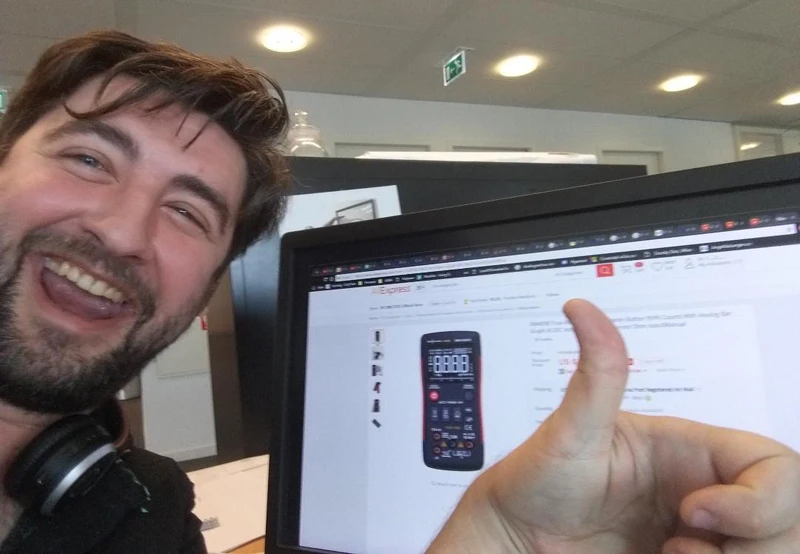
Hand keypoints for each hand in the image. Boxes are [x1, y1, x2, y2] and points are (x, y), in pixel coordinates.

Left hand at [428, 299, 799, 552]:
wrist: (516, 540)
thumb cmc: (539, 483)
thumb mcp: (570, 432)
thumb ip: (595, 376)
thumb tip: (581, 309)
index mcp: (691, 454)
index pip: (774, 468)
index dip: (757, 498)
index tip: (695, 514)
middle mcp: (707, 494)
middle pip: (789, 517)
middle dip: (755, 540)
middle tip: (683, 547)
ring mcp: (703, 537)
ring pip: (776, 550)